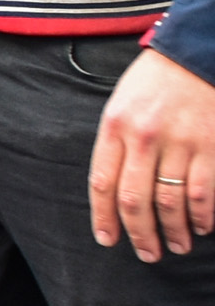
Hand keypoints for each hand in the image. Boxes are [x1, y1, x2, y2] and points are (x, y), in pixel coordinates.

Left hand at [90, 48, 214, 260]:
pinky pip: (205, 192)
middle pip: (134, 200)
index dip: (103, 218)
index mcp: (115, 126)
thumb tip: (115, 188)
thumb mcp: (122, 103)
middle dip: (140, 234)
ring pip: (171, 202)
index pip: (102, 183)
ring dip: (173, 231)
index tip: (109, 240)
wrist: (198, 51)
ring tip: (177, 246)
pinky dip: (203, 215)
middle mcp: (144, 137)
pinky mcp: (212, 145)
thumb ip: (117, 142)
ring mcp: (181, 142)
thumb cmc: (157, 80)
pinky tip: (203, 226)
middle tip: (148, 254)